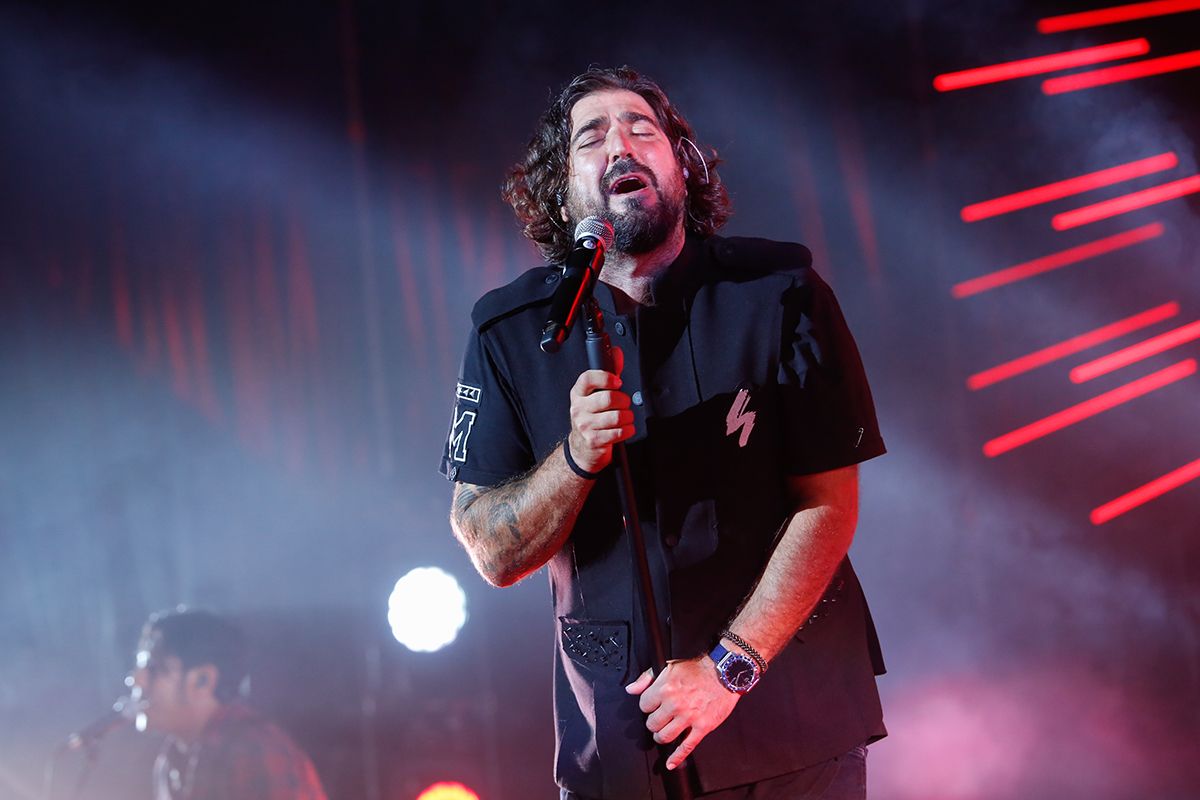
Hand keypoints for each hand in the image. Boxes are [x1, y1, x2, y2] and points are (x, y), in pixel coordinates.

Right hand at [567, 346, 633, 472]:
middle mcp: (578, 409)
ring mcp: (585, 426)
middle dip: (623, 401)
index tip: (617, 382)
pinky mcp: (594, 440)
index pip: (588, 379)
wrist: (582, 448)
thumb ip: (608, 375)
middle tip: (624, 404)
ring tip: (625, 418)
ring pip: (616, 417)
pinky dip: (628, 430)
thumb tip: (616, 353)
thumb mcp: (595, 396)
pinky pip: (619, 432)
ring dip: (628, 417)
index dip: (605, 378)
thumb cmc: (591, 418)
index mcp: (578, 394)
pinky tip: (625, 429)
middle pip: (608, 398)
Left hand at [625, 655, 739, 770]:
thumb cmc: (698, 669)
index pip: (644, 706)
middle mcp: (675, 704)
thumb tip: (631, 689)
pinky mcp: (702, 727)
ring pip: (665, 737)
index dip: (648, 707)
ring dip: (661, 737)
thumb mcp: (669, 666)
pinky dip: (677, 758)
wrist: (724, 673)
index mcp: (665, 689)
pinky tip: (671, 763)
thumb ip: (647, 678)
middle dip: (653, 723)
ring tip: (664, 733)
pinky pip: (686, 747)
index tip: (652, 706)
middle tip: (658, 720)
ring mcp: (689, 717)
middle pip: (652, 724)